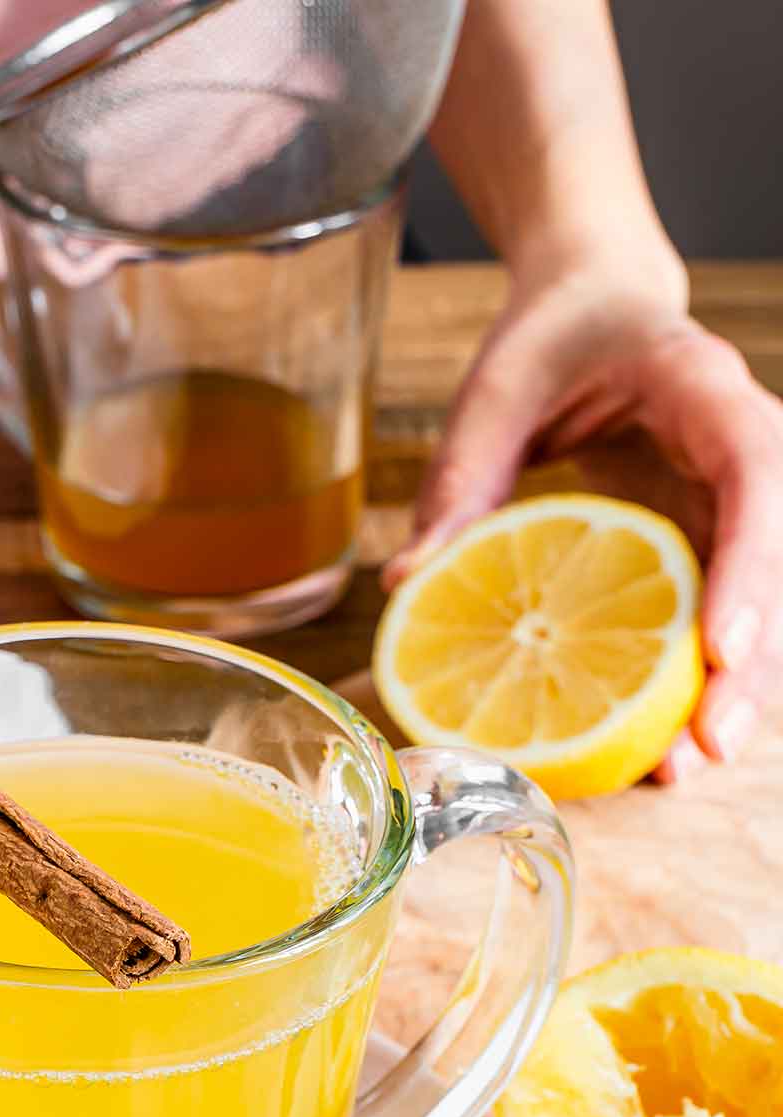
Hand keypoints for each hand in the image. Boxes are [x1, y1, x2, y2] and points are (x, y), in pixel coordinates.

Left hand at [383, 266, 782, 780]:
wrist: (595, 308)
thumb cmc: (550, 339)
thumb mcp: (493, 392)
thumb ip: (460, 480)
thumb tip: (407, 584)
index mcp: (702, 386)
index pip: (754, 473)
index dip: (750, 564)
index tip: (720, 649)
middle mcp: (743, 446)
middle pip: (780, 561)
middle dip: (752, 665)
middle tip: (706, 750)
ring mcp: (740, 502)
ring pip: (764, 604)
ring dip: (733, 692)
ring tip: (680, 772)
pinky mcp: (719, 543)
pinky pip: (724, 617)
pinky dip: (697, 682)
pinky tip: (658, 747)